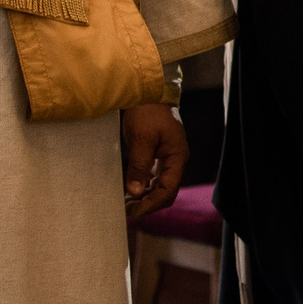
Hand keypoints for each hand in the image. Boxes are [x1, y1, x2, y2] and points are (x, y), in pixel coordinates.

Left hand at [121, 102, 188, 218]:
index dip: (151, 204)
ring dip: (144, 196)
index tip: (133, 212)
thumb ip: (139, 166)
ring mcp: (168, 157)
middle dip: (148, 203)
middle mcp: (176, 160)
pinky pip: (153, 176)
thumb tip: (135, 191)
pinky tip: (129, 190)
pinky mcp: (158, 154)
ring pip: (159, 185)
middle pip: (165, 191)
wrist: (148, 90)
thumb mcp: (142, 139)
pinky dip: (142, 185)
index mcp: (177, 157)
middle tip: (127, 211)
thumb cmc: (148, 111)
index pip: (168, 190)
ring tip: (125, 203)